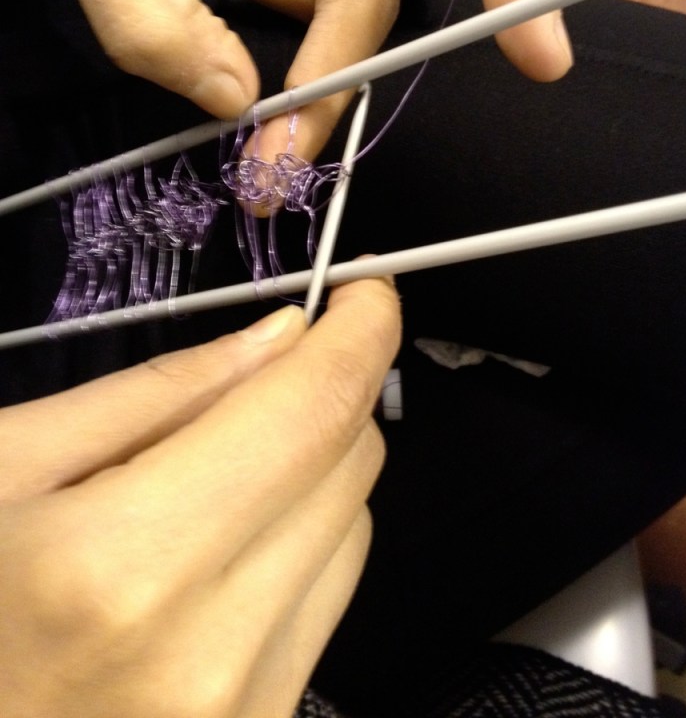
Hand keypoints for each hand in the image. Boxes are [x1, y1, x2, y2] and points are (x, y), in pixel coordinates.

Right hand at [0, 277, 399, 716]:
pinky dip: (303, 541)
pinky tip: (222, 548)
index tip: (366, 291)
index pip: (310, 412)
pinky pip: (331, 595)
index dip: (361, 332)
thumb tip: (283, 337)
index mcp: (126, 562)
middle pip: (351, 464)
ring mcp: (249, 705)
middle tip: (265, 375)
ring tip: (213, 477)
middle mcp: (210, 649)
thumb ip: (158, 392)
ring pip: (356, 526)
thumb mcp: (11, 462)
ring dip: (313, 469)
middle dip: (327, 391)